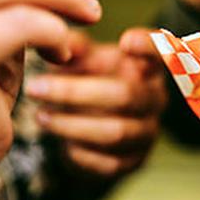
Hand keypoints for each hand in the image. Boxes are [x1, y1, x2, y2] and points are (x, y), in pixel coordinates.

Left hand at [25, 29, 166, 178]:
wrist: (97, 128)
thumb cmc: (94, 82)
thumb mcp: (86, 60)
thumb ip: (75, 47)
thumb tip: (57, 36)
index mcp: (148, 68)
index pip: (163, 53)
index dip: (149, 47)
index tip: (125, 41)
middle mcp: (155, 99)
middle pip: (126, 96)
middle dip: (76, 92)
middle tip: (36, 87)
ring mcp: (147, 132)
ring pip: (115, 132)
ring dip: (71, 125)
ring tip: (40, 115)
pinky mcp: (134, 161)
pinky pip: (108, 163)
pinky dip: (80, 153)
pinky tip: (61, 142)